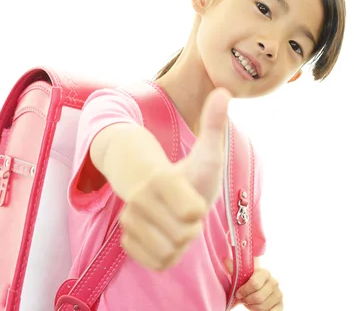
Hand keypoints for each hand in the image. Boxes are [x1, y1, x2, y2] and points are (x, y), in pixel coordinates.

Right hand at [119, 88, 230, 270]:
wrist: (162, 192)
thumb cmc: (192, 173)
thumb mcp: (208, 152)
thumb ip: (214, 124)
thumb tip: (225, 90)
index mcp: (160, 179)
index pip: (193, 214)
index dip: (200, 210)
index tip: (194, 199)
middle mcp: (138, 201)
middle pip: (183, 238)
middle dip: (192, 229)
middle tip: (186, 213)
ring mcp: (130, 223)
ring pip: (169, 254)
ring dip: (180, 244)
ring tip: (176, 225)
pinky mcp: (128, 243)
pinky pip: (156, 263)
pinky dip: (166, 255)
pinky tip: (165, 238)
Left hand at [225, 259, 283, 310]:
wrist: (260, 288)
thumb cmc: (248, 282)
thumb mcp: (241, 275)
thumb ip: (234, 269)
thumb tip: (226, 261)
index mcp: (264, 273)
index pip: (254, 283)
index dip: (244, 291)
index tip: (238, 294)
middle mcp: (274, 282)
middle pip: (258, 297)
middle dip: (247, 300)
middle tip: (243, 299)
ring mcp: (278, 294)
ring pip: (263, 306)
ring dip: (252, 306)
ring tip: (249, 302)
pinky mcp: (280, 305)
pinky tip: (256, 307)